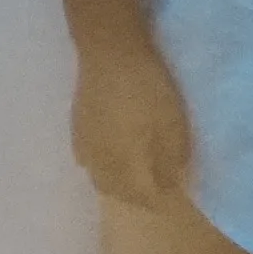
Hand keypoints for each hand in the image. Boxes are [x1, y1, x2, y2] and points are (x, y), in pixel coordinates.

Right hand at [68, 33, 199, 211]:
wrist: (110, 53)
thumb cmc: (147, 91)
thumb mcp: (172, 125)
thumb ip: (172, 161)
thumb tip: (170, 185)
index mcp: (126, 168)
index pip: (144, 198)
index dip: (161, 200)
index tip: (176, 194)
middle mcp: (101, 166)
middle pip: (119, 193)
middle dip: (138, 197)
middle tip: (157, 187)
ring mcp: (85, 148)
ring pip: (101, 179)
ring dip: (118, 184)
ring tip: (135, 174)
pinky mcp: (76, 130)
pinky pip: (88, 161)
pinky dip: (103, 166)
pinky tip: (111, 155)